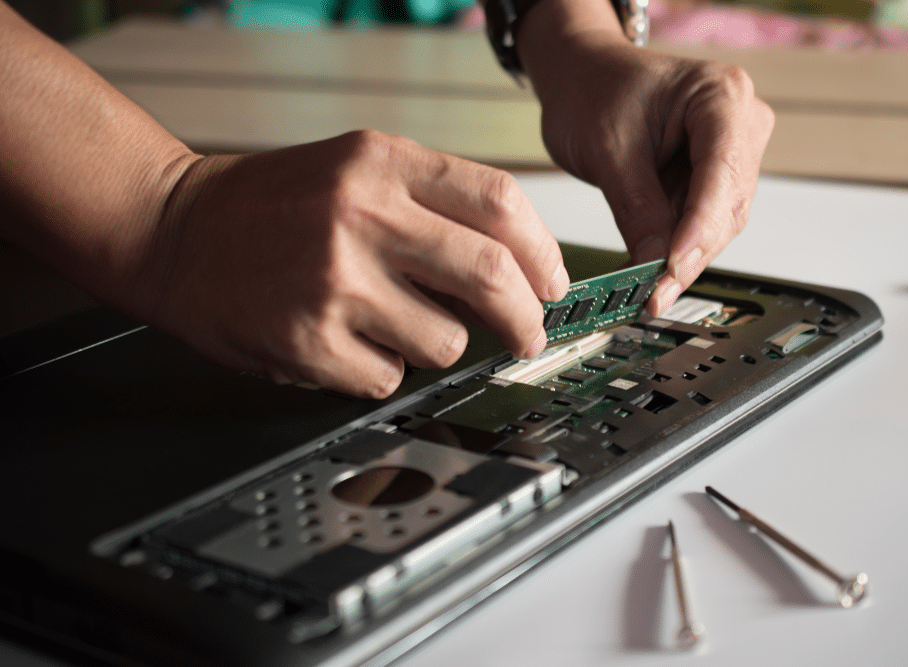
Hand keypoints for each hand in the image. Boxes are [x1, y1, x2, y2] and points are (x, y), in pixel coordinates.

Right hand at [140, 131, 567, 397]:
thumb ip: (432, 207)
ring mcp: (335, 280)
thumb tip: (515, 272)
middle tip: (527, 336)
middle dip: (527, 319)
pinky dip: (380, 369)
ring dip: (436, 344)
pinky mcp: (309, 340)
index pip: (500, 203)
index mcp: (382, 164)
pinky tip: (344, 341)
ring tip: (387, 322)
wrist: (172, 230)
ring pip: (447, 341)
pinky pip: (390, 377)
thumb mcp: (355, 172)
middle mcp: (362, 215)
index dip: (543, 253)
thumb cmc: (270, 205)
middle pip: (493, 275)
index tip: (553, 286)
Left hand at [518, 1, 773, 314]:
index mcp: (721, 96)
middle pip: (727, 205)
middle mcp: (740, 123)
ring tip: (649, 291)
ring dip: (683, 259)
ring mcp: (732, 152)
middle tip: (655, 294)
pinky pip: (702, 223)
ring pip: (719, 223)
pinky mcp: (714, 179)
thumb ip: (637, 208)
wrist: (584, 78)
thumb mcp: (608, 149)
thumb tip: (655, 264)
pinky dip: (676, 250)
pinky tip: (653, 275)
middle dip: (689, 253)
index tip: (674, 265)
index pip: (722, 171)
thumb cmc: (594, 91)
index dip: (699, 226)